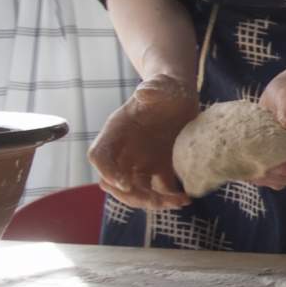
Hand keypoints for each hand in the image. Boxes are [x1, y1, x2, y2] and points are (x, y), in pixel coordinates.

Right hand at [90, 75, 199, 209]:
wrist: (180, 94)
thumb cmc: (167, 87)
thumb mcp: (162, 84)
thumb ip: (154, 87)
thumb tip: (144, 92)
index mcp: (117, 131)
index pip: (99, 156)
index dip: (107, 172)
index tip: (125, 183)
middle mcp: (124, 150)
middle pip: (115, 182)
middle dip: (132, 195)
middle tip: (158, 200)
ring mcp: (140, 161)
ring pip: (135, 191)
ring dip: (152, 202)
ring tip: (178, 201)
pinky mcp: (159, 167)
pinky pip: (158, 190)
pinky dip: (169, 198)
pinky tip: (186, 197)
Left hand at [255, 68, 285, 189]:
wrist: (285, 90)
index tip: (278, 166)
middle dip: (279, 176)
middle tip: (257, 170)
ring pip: (285, 179)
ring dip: (268, 179)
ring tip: (249, 171)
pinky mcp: (281, 158)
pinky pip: (273, 174)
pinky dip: (260, 175)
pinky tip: (245, 168)